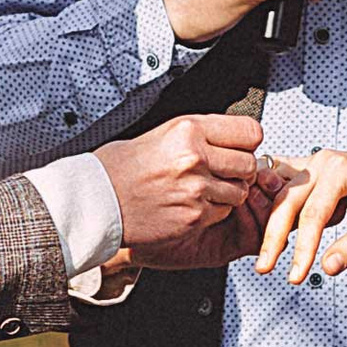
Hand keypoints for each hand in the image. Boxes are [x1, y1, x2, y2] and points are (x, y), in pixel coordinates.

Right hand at [99, 110, 267, 263]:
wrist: (96, 200)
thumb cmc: (120, 168)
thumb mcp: (161, 134)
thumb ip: (198, 135)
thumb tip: (227, 139)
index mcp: (188, 129)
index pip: (250, 131)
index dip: (246, 142)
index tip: (238, 147)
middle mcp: (195, 157)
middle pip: (249, 163)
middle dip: (240, 170)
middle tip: (220, 172)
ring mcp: (196, 189)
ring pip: (240, 191)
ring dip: (228, 193)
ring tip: (200, 190)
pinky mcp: (194, 216)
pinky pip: (222, 213)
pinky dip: (212, 212)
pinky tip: (188, 205)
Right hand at [256, 146, 346, 285]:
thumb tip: (328, 268)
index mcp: (339, 170)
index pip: (312, 216)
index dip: (301, 249)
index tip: (295, 275)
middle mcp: (322, 161)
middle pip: (287, 202)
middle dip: (273, 238)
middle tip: (265, 267)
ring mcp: (314, 164)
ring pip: (280, 194)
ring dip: (269, 221)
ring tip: (263, 251)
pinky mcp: (313, 172)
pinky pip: (285, 187)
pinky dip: (275, 205)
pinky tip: (264, 223)